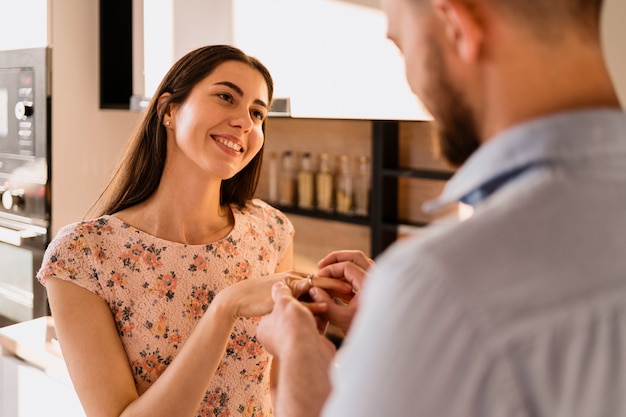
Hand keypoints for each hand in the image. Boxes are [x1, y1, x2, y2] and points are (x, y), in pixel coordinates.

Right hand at [213, 270, 351, 318]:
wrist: (237, 299)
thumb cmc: (258, 301)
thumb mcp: (281, 300)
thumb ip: (296, 301)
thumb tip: (310, 309)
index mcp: (296, 277)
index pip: (321, 277)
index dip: (337, 281)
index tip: (353, 288)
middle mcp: (294, 276)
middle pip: (322, 277)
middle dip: (341, 280)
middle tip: (357, 287)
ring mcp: (288, 283)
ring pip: (314, 284)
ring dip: (332, 288)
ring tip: (349, 293)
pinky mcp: (281, 293)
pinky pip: (300, 297)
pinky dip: (314, 302)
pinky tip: (326, 307)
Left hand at [258, 282, 335, 416]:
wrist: (308, 352)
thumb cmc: (292, 326)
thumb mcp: (284, 302)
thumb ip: (281, 292)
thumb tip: (278, 285)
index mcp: (264, 329)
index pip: (273, 310)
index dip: (285, 299)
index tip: (295, 291)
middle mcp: (275, 339)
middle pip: (289, 316)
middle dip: (301, 306)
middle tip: (309, 295)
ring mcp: (292, 345)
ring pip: (303, 323)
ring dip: (312, 313)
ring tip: (320, 302)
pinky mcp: (307, 348)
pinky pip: (313, 331)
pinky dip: (319, 323)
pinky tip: (326, 313)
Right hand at [309, 250, 373, 333]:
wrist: (383, 342)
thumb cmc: (366, 333)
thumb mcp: (342, 320)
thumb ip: (326, 304)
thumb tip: (314, 290)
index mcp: (370, 285)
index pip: (347, 266)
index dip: (330, 269)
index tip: (318, 277)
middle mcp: (377, 279)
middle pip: (356, 257)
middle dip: (336, 258)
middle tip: (320, 265)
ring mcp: (378, 282)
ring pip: (360, 264)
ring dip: (342, 265)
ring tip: (326, 273)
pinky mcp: (376, 288)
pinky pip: (361, 273)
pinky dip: (348, 275)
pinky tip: (335, 284)